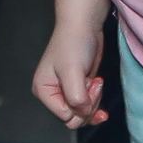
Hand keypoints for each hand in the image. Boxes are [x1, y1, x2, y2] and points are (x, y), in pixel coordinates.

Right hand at [33, 12, 108, 128]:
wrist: (84, 25)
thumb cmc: (74, 44)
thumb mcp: (73, 73)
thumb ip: (76, 98)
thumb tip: (84, 113)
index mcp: (44, 92)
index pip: (65, 116)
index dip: (81, 106)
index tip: (87, 84)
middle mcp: (52, 94)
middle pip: (74, 118)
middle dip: (88, 104)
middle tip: (93, 84)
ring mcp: (65, 92)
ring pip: (82, 113)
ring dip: (94, 100)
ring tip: (96, 81)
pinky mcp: (78, 88)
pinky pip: (87, 106)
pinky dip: (96, 100)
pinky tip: (98, 86)